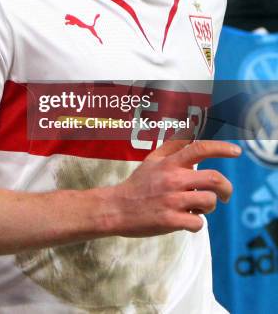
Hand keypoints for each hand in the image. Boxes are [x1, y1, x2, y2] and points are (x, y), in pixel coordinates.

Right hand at [105, 139, 240, 236]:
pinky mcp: (170, 221)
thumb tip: (190, 130)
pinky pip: (198, 223)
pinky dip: (196, 223)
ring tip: (196, 208)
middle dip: (226, 189)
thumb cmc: (137, 184)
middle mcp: (173, 179)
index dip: (222, 148)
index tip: (237, 151)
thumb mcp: (152, 160)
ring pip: (209, 202)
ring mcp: (172, 200)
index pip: (200, 149)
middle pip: (215, 179)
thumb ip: (172, 146)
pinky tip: (185, 220)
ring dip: (208, 207)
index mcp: (170, 163)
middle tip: (225, 195)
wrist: (117, 208)